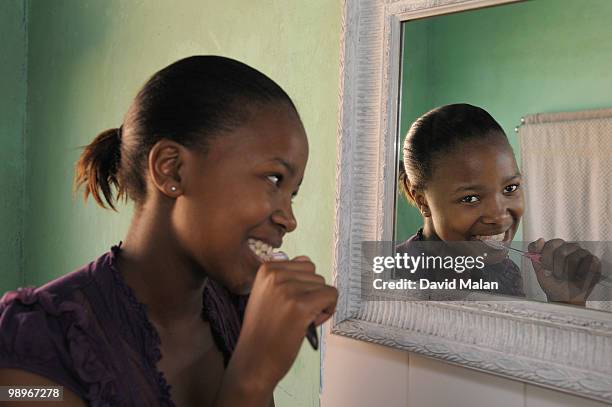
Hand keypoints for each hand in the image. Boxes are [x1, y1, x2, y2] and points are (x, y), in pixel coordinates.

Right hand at [221, 256, 336, 404]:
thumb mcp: (266, 294)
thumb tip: (306, 261)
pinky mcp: (301, 305)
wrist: (254, 361)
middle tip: (296, 315)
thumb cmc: (263, 331)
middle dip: (312, 294)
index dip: (303, 287)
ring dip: (319, 304)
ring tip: (300, 321)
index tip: (289, 304)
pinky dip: (328, 310)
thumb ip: (284, 277)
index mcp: (266, 269)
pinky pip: (331, 295)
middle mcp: (275, 275)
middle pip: (315, 274)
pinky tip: (312, 322)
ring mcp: (288, 289)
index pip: (303, 265)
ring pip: (324, 285)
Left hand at [528, 238, 600, 305]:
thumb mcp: (538, 268)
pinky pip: (587, 264)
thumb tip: (540, 240)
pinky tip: (578, 277)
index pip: (551, 245)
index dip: (546, 259)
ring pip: (573, 259)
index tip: (546, 269)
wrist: (563, 297)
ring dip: (568, 273)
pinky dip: (580, 274)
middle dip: (556, 268)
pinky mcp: (593, 260)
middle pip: (561, 251)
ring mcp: (582, 253)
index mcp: (556, 247)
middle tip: (557, 275)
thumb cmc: (552, 283)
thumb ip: (535, 252)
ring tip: (568, 277)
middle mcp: (569, 247)